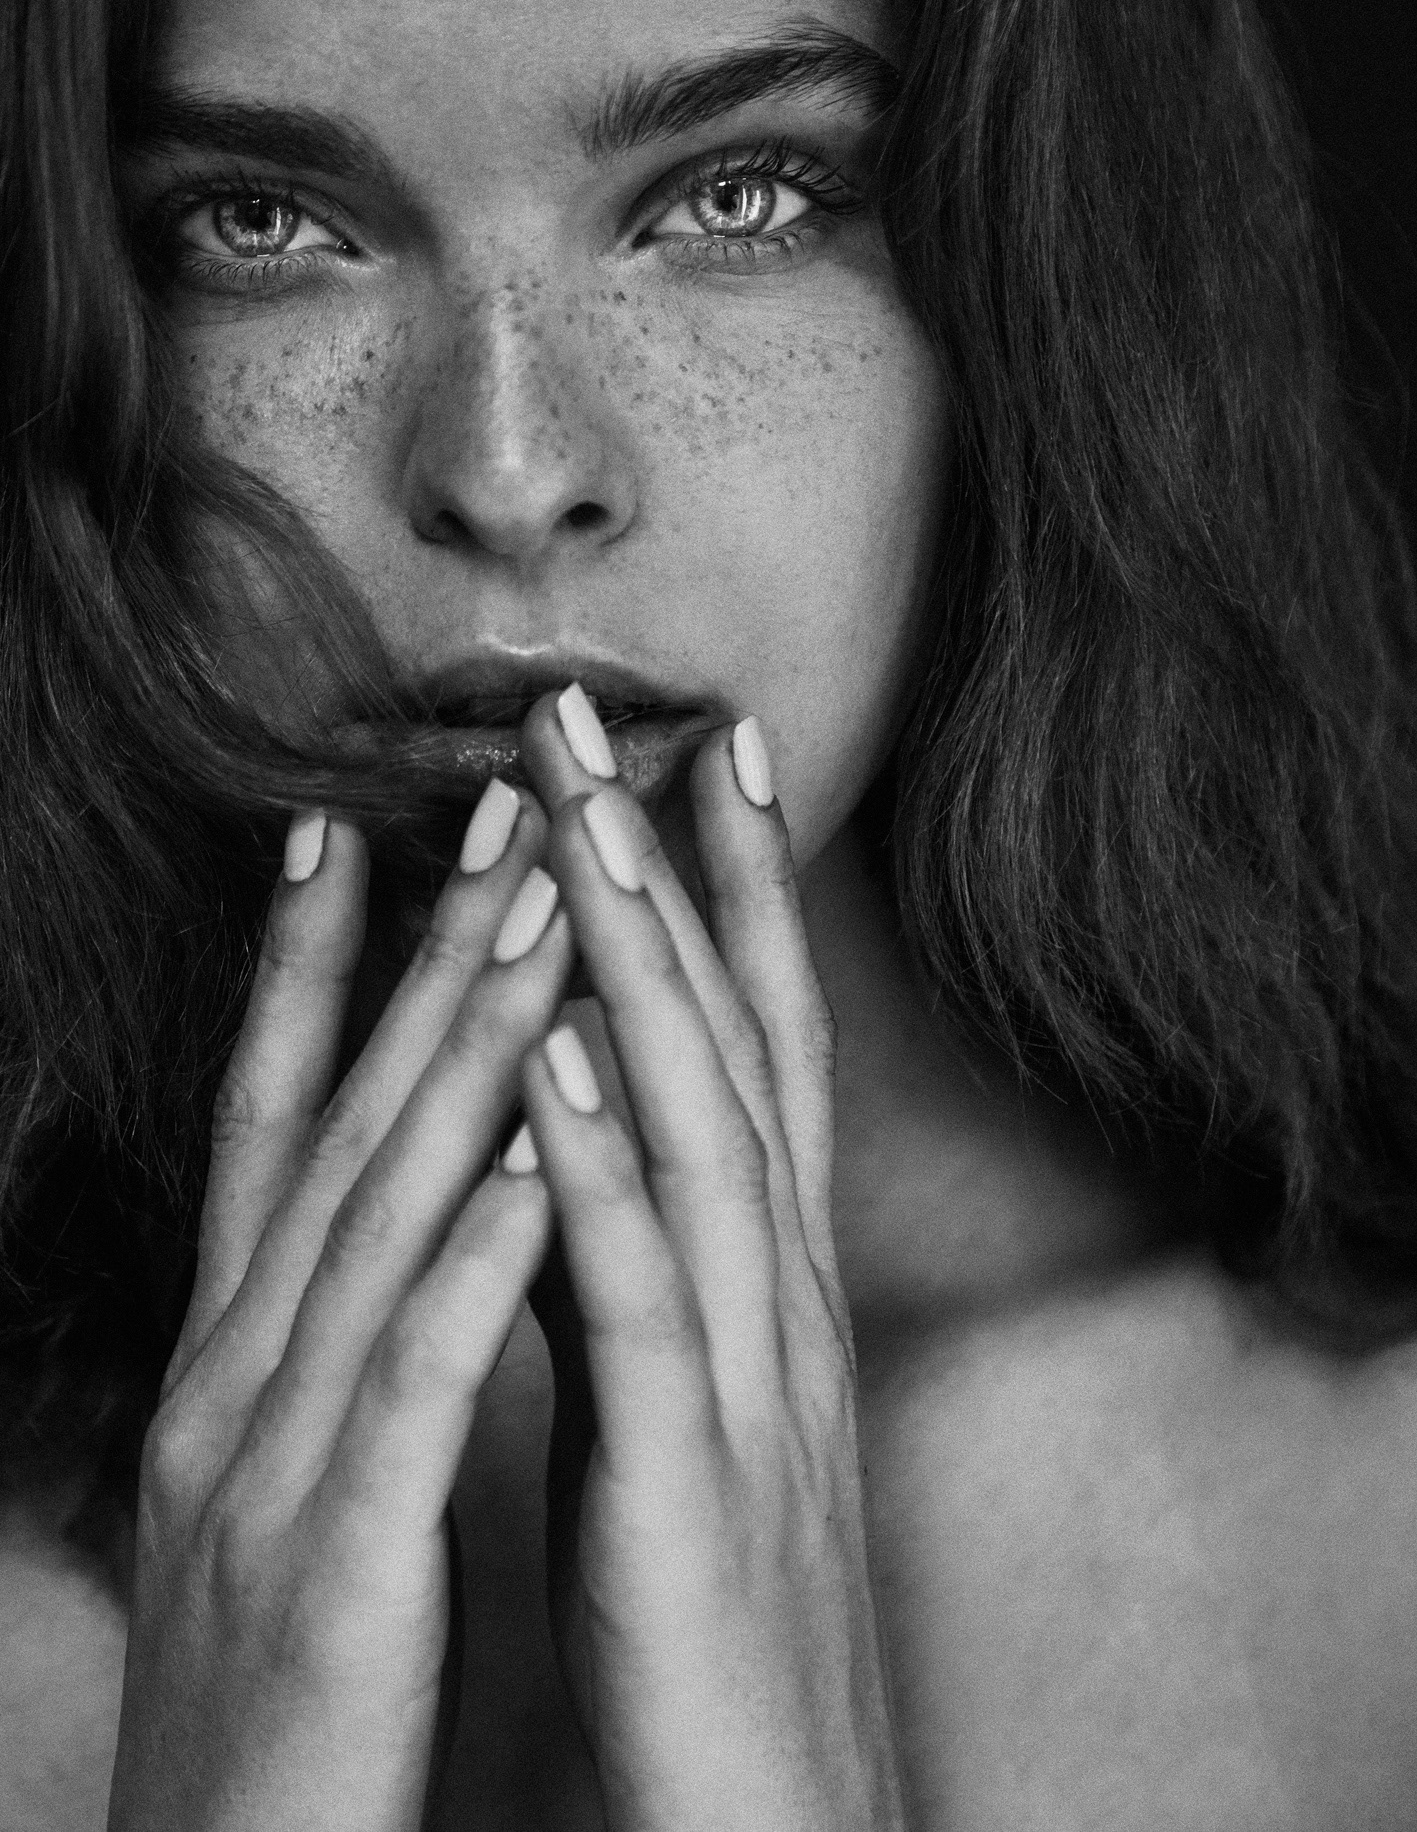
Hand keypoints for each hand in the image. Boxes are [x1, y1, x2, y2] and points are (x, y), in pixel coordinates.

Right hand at [108, 790, 573, 1831]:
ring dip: (460, 1053)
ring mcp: (269, 1457)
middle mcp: (236, 1373)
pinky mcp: (330, 1558)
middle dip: (421, 955)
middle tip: (499, 803)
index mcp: (239, 1356)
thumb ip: (332, 1344)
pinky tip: (546, 1152)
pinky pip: (413, 1381)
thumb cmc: (288, 1674)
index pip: (274, 1125)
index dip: (310, 974)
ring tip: (541, 911)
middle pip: (339, 1124)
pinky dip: (478, 1254)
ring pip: (375, 1215)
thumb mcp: (295, 1475)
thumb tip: (391, 1222)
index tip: (354, 835)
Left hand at [516, 696, 905, 1831]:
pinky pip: (635, 1298)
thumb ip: (623, 1261)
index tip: (697, 756)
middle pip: (733, 1045)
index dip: (731, 894)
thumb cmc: (705, 1603)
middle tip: (624, 720)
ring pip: (700, 1132)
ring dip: (647, 972)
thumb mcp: (671, 1401)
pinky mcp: (689, 1478)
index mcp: (756, 1280)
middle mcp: (770, 1294)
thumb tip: (553, 1127)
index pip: (752, 1045)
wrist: (771, 1813)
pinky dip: (599, 1167)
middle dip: (677, 875)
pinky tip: (562, 1057)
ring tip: (593, 829)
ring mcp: (741, 1376)